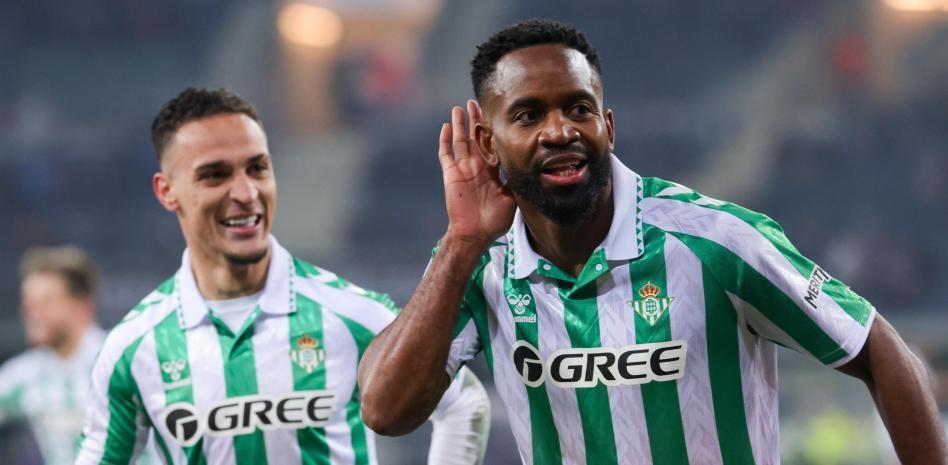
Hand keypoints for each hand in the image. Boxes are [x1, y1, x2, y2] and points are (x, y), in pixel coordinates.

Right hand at [438, 100, 515, 247]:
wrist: (476, 233)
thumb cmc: (495, 220)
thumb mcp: (513, 197)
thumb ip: (517, 180)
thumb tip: (532, 168)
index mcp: (491, 170)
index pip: (492, 144)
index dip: (493, 130)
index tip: (497, 114)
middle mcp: (477, 166)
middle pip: (476, 137)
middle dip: (476, 120)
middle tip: (476, 102)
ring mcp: (463, 169)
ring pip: (461, 141)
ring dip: (460, 124)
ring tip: (460, 107)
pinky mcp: (451, 174)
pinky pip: (446, 154)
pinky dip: (445, 140)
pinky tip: (447, 125)